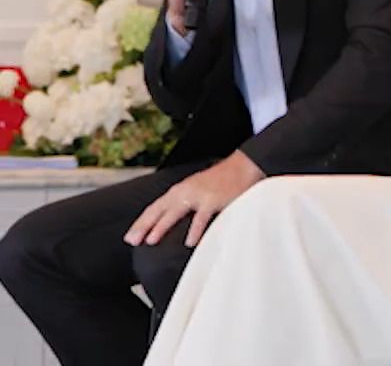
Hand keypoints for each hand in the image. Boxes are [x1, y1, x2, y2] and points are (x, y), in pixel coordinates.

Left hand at [124, 150, 263, 249]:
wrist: (244, 166)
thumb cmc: (222, 181)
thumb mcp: (198, 189)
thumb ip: (185, 205)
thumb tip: (171, 224)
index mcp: (181, 190)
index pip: (155, 207)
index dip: (141, 222)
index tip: (129, 237)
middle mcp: (186, 191)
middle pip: (159, 209)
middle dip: (144, 225)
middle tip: (131, 241)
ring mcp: (199, 195)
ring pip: (175, 211)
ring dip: (161, 225)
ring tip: (150, 240)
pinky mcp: (213, 200)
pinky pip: (201, 217)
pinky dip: (194, 229)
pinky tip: (189, 242)